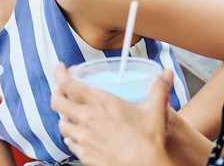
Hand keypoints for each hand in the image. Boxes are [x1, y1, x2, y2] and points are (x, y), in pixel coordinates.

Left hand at [50, 63, 173, 165]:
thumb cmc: (147, 141)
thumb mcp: (155, 109)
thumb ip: (159, 88)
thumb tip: (166, 74)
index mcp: (99, 102)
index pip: (68, 83)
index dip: (59, 73)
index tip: (60, 68)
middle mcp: (86, 119)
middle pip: (57, 102)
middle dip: (58, 94)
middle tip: (63, 91)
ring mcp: (84, 138)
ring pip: (61, 124)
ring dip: (65, 117)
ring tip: (72, 115)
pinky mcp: (85, 155)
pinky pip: (70, 143)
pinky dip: (71, 137)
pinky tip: (79, 136)